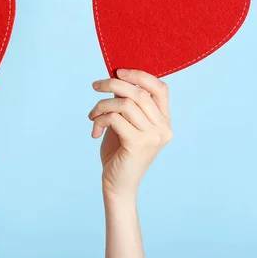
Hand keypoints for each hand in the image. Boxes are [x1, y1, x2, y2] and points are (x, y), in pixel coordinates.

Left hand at [89, 69, 171, 198]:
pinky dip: (100, 120)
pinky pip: (115, 118)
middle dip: (112, 84)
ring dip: (102, 105)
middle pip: (138, 93)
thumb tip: (115, 77)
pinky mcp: (138, 144)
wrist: (118, 185)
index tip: (118, 72)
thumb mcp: (125, 123)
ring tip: (92, 115)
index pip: (161, 88)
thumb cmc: (119, 153)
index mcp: (164, 121)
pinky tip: (95, 131)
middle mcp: (163, 128)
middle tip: (95, 86)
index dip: (140, 75)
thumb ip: (126, 103)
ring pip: (124, 104)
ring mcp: (153, 137)